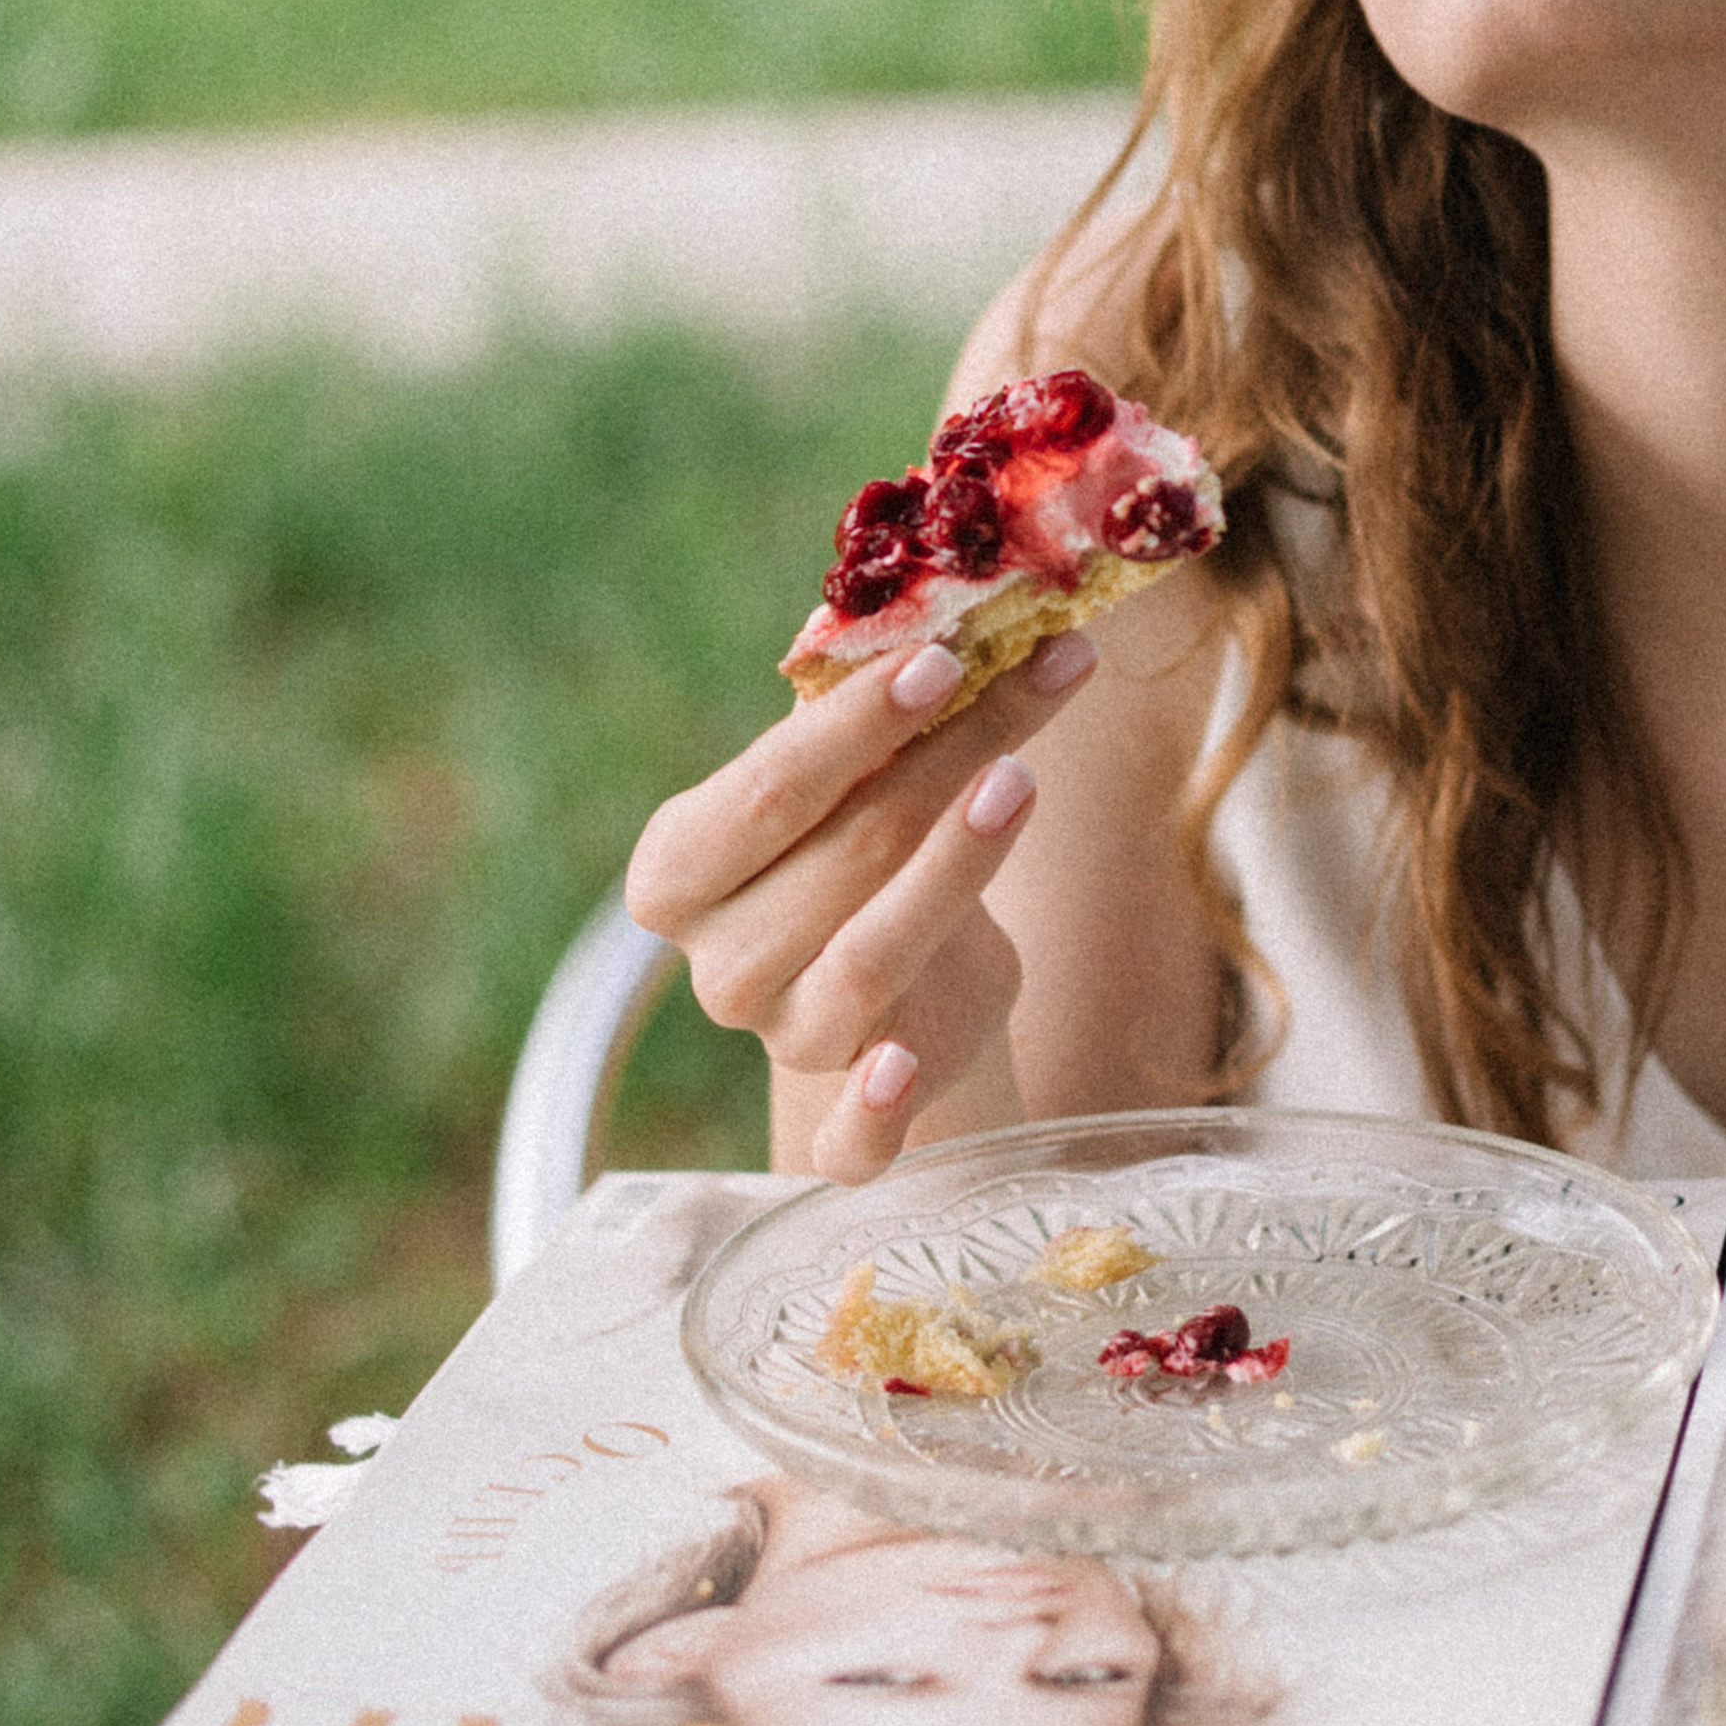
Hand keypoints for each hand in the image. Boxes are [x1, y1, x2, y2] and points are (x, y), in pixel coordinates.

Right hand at [624, 634, 1098, 1181]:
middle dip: (946, 760)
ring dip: (951, 873)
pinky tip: (903, 1065)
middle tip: (1042, 675)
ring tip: (1022, 780)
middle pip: (840, 857)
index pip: (770, 789)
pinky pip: (851, 1142)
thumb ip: (855, 694)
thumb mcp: (848, 773)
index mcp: (683, 869)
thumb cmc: (861, 845)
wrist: (900, 983)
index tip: (944, 657)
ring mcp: (782, 1045)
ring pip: (865, 964)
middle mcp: (717, 963)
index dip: (856, 725)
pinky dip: (872, 1111)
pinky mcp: (853, 1125)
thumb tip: (895, 583)